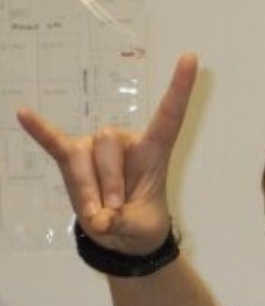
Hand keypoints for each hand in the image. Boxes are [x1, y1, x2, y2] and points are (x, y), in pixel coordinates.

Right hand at [17, 53, 197, 254]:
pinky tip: (24, 114)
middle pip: (108, 146)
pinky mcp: (73, 158)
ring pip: (83, 158)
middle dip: (109, 185)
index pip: (169, 116)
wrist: (123, 239)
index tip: (191, 59)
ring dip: (88, 190)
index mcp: (154, 150)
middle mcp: (125, 142)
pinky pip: (54, 142)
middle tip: (114, 213)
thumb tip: (99, 217)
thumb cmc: (141, 224)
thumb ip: (122, 222)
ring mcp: (96, 148)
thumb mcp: (140, 230)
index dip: (179, 89)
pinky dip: (41, 131)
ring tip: (99, 216)